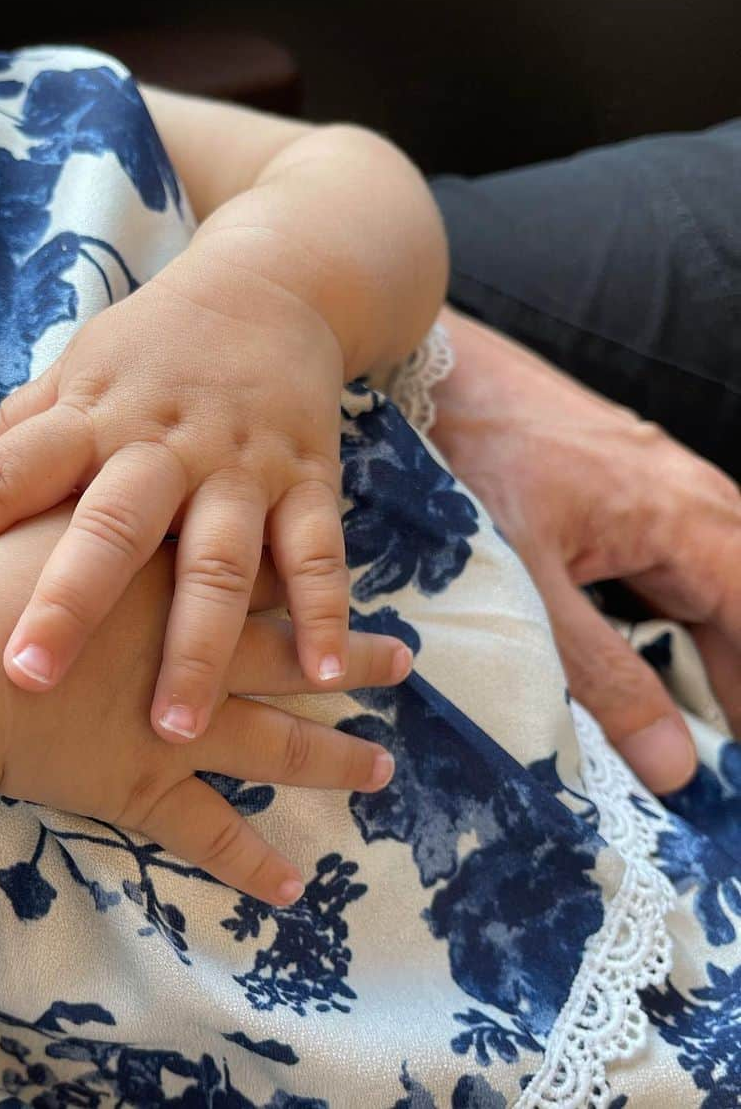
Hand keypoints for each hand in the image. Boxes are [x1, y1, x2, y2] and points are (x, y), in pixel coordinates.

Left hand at [0, 247, 354, 743]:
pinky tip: (324, 671)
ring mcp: (241, 465)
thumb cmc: (158, 342)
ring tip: (172, 729)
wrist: (272, 287)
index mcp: (96, 415)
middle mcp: (166, 444)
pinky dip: (325, 611)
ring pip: (218, 561)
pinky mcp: (308, 477)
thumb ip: (21, 424)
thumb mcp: (83, 364)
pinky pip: (318, 551)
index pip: (15, 467)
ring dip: (197, 646)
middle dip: (71, 602)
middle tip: (29, 677)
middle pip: (114, 526)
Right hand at [0, 505, 411, 905]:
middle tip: (402, 662)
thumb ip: (38, 466)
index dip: (304, 569)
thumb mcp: (18, 495)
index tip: (341, 573)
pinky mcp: (146, 784)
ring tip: (379, 769)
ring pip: (276, 742)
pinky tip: (291, 888)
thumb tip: (15, 440)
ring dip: (330, 758)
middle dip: (350, 658)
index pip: (258, 565)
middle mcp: (196, 645)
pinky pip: (209, 833)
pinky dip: (249, 864)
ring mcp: (181, 720)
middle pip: (291, 650)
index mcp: (172, 573)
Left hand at [430, 308, 740, 793]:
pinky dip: (671, 621)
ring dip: (707, 659)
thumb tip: (670, 765)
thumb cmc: (476, 459)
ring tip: (686, 734)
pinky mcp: (628, 487)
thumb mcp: (531, 580)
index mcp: (689, 522)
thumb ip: (599, 672)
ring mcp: (664, 488)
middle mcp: (694, 500)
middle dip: (731, 689)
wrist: (431, 375)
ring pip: (712, 590)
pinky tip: (645, 663)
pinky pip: (675, 564)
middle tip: (709, 766)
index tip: (729, 767)